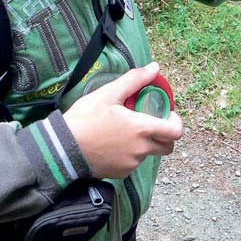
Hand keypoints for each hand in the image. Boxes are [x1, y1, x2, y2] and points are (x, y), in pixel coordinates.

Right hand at [64, 62, 182, 178]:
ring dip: (144, 142)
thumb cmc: (85, 119)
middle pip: (167, 146)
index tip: (167, 114)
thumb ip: (134, 80)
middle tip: (151, 121)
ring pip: (148, 153)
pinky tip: (113, 142)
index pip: (176, 132)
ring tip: (124, 129)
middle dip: (165, 134)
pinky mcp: (120, 173)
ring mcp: (131, 164)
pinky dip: (130, 153)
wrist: (63, 148)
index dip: (176, 122)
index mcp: (142, 129)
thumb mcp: (108, 94)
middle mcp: (141, 150)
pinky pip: (133, 162)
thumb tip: (154, 67)